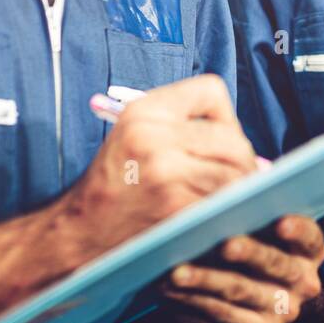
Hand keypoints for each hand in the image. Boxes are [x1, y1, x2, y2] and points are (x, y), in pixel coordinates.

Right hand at [56, 75, 257, 259]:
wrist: (79, 231)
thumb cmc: (114, 183)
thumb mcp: (136, 134)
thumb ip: (183, 126)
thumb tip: (242, 140)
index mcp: (145, 110)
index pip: (211, 91)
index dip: (226, 115)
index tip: (222, 139)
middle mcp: (153, 134)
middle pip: (232, 137)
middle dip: (244, 160)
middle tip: (241, 177)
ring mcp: (164, 171)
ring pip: (234, 171)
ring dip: (241, 187)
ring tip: (233, 197)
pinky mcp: (172, 206)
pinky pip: (222, 202)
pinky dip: (230, 210)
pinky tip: (221, 215)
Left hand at [163, 215, 323, 322]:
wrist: (240, 289)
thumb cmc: (248, 239)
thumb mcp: (258, 223)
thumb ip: (251, 208)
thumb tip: (227, 190)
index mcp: (310, 250)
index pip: (310, 237)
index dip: (297, 230)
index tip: (280, 222)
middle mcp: (303, 281)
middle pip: (276, 264)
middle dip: (249, 252)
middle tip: (224, 244)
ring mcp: (282, 309)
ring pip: (243, 290)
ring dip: (207, 279)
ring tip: (178, 270)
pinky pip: (225, 316)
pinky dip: (195, 300)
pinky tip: (171, 288)